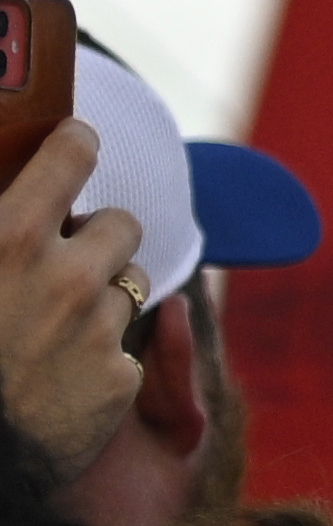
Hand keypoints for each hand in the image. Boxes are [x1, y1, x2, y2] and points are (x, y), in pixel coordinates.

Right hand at [5, 111, 132, 477]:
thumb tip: (8, 205)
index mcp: (9, 239)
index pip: (72, 154)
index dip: (73, 145)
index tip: (72, 146)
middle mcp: (67, 276)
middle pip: (121, 224)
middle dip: (95, 239)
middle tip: (60, 263)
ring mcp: (98, 330)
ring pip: (128, 287)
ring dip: (99, 300)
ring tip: (45, 330)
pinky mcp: (119, 380)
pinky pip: (123, 349)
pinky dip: (97, 359)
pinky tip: (53, 380)